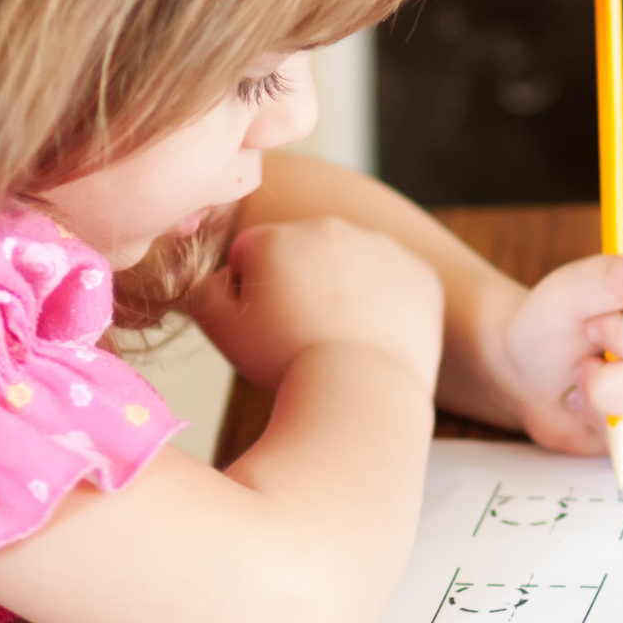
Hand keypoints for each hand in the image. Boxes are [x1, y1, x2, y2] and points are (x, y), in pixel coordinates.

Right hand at [188, 217, 443, 393]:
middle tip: (304, 336)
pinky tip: (374, 338)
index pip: (254, 253)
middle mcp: (334, 227)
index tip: (267, 329)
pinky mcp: (420, 275)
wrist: (360, 395)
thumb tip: (220, 271)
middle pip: (305, 252)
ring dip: (344, 291)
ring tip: (339, 340)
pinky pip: (396, 283)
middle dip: (300, 284)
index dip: (253, 294)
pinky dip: (387, 305)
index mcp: (280, 235)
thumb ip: (203, 288)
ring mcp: (384, 248)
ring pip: (352, 265)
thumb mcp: (220, 329)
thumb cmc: (284, 365)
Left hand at [484, 234, 622, 468]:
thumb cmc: (545, 331)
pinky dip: (619, 443)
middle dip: (604, 384)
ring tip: (589, 392)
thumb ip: (608, 276)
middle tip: (582, 367)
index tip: (591, 326)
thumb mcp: (563, 296)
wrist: (527, 376)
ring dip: (607, 414)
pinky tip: (602, 419)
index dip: (617, 334)